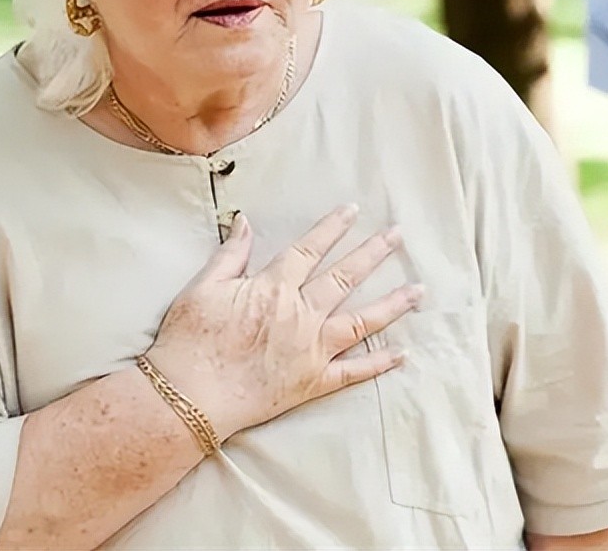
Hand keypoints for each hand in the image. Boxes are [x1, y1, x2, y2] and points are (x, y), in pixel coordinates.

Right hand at [146, 205, 420, 439]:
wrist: (189, 396)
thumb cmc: (190, 342)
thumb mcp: (202, 288)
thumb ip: (230, 254)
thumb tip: (245, 221)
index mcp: (273, 288)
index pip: (309, 249)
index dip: (332, 227)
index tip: (353, 210)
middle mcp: (300, 315)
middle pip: (344, 277)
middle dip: (373, 253)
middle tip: (398, 236)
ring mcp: (311, 350)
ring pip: (361, 321)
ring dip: (391, 304)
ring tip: (418, 290)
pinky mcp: (313, 382)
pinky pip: (353, 372)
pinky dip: (379, 363)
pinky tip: (402, 353)